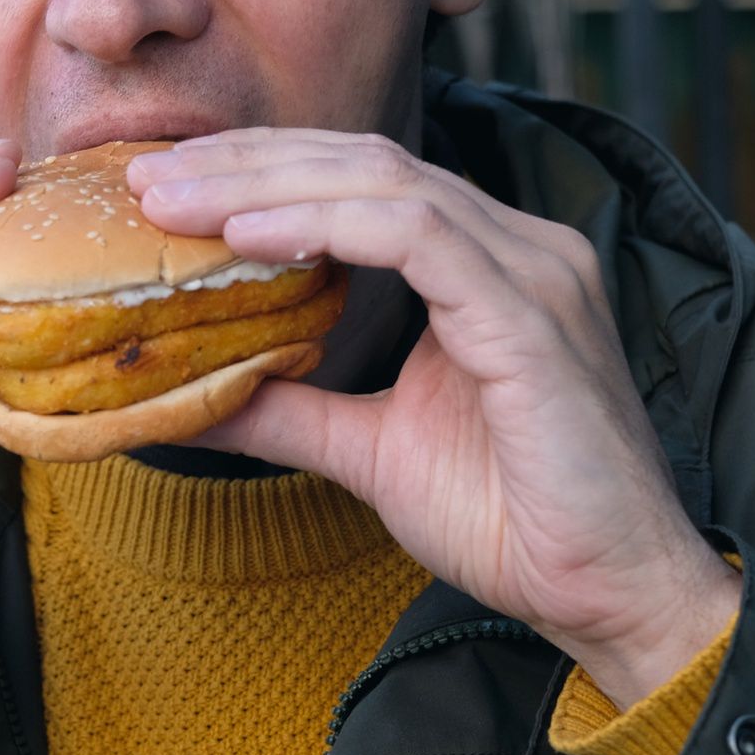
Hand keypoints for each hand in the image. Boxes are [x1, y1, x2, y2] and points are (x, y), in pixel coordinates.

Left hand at [129, 130, 739, 706]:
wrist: (610, 593)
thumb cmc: (514, 520)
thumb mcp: (370, 451)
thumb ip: (288, 410)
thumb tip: (186, 398)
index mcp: (488, 265)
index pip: (364, 181)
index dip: (261, 172)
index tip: (163, 191)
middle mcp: (518, 247)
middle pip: (366, 162)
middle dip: (247, 161)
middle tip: (144, 180)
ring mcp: (533, 272)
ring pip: (386, 182)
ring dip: (268, 185)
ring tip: (176, 203)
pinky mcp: (532, 317)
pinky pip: (420, 238)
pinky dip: (328, 226)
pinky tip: (251, 237)